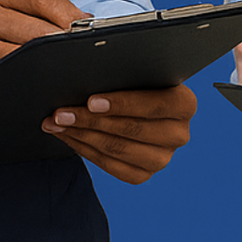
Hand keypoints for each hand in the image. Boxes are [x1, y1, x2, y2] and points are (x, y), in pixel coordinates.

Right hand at [0, 0, 84, 115]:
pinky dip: (35, 77)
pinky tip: (45, 79)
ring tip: (69, 65)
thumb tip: (81, 20)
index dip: (69, 12)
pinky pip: (15, 74)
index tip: (88, 25)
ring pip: (29, 53)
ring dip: (53, 61)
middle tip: (84, 50)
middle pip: (39, 27)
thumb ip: (28, 9)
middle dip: (66, 41)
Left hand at [42, 83, 197, 184]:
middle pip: (130, 129)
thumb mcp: (139, 70)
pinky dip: (85, 150)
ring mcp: (162, 158)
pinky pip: (110, 166)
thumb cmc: (137, 79)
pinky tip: (68, 137)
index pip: (153, 105)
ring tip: (57, 123)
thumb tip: (90, 68)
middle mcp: (179, 134)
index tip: (91, 100)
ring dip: (81, 135)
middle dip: (90, 120)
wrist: (140, 104)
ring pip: (117, 149)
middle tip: (61, 113)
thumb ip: (126, 70)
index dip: (121, 103)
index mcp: (185, 104)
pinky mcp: (143, 174)